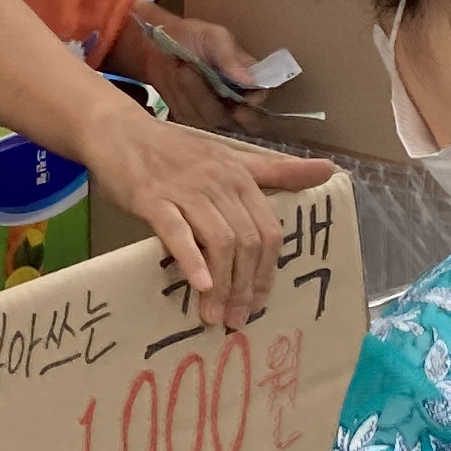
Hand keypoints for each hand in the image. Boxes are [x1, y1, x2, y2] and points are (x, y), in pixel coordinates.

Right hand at [92, 101, 328, 327]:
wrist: (119, 131)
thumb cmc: (174, 151)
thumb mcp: (229, 158)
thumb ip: (276, 171)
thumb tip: (330, 170)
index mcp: (240, 177)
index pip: (268, 230)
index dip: (267, 271)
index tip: (258, 302)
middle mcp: (219, 183)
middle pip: (248, 241)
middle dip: (245, 286)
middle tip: (237, 318)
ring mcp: (186, 191)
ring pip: (219, 241)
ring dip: (221, 284)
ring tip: (214, 316)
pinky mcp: (153, 198)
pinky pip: (178, 232)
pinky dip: (192, 260)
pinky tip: (198, 285)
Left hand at [121, 10, 269, 133]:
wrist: (156, 44)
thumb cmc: (191, 36)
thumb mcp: (213, 37)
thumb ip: (230, 57)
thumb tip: (251, 81)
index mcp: (246, 79)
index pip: (258, 100)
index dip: (251, 105)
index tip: (238, 103)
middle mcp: (233, 100)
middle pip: (233, 118)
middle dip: (209, 98)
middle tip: (192, 72)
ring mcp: (211, 112)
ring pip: (208, 118)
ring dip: (191, 92)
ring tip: (182, 67)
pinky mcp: (190, 118)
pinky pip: (188, 119)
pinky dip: (179, 98)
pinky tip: (174, 79)